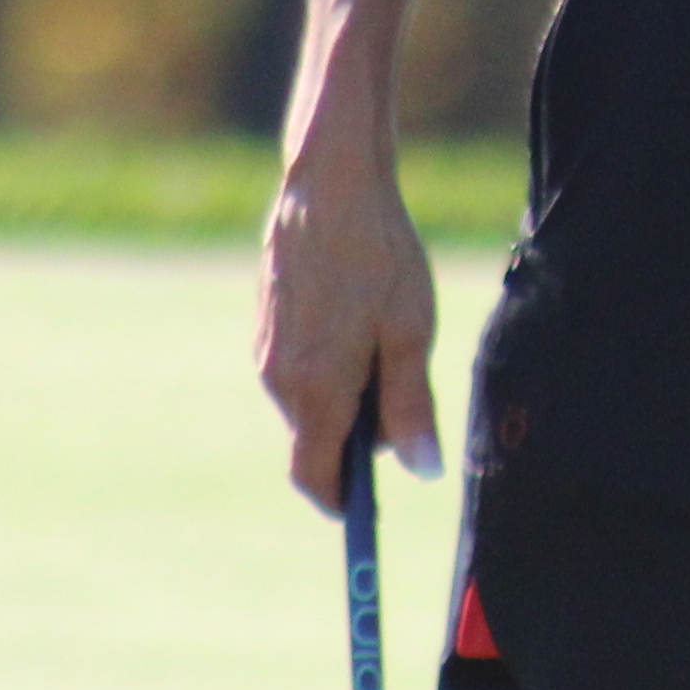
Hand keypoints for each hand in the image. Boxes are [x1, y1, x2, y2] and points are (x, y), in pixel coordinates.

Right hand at [253, 128, 442, 511]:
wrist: (330, 182)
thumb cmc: (380, 254)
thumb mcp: (410, 332)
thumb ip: (411, 407)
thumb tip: (423, 473)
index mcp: (315, 390)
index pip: (315, 477)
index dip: (342, 501)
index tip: (369, 507)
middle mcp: (279, 378)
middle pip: (316, 438)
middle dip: (355, 434)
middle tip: (400, 385)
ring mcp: (266, 348)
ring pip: (306, 399)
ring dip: (343, 393)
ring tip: (382, 334)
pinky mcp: (265, 320)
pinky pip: (296, 365)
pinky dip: (326, 361)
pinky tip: (356, 311)